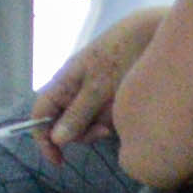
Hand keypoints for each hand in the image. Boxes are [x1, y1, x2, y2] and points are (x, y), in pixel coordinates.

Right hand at [33, 25, 139, 148]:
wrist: (152, 32)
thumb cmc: (121, 53)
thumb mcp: (99, 85)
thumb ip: (79, 113)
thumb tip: (56, 139)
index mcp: (64, 82)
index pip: (41, 113)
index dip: (42, 137)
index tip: (59, 160)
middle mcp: (74, 89)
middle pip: (64, 123)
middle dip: (81, 134)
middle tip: (104, 131)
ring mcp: (92, 93)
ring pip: (85, 123)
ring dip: (98, 128)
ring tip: (117, 119)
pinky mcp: (110, 97)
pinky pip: (103, 117)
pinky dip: (111, 121)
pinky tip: (124, 113)